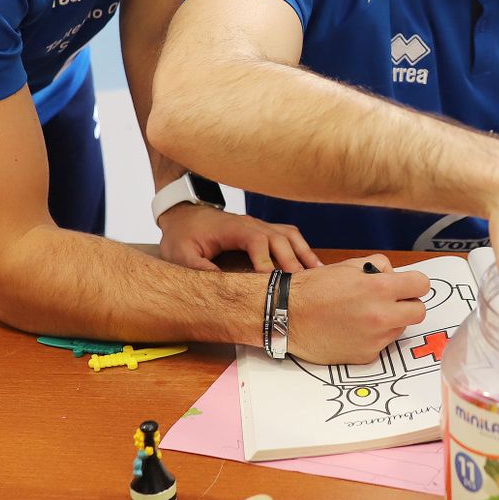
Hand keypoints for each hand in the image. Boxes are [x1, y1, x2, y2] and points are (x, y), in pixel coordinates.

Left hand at [158, 203, 319, 272]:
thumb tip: (221, 285)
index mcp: (233, 229)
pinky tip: (313, 267)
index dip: (266, 259)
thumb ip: (197, 268)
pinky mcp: (265, 230)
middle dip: (292, 261)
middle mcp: (252, 224)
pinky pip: (290, 236)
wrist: (184, 214)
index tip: (272, 280)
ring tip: (319, 275)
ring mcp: (261, 225)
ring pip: (290, 236)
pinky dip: (303, 250)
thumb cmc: (183, 235)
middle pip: (280, 238)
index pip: (256, 240)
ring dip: (304, 254)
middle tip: (302, 284)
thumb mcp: (180, 254)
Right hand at [285, 255, 430, 363]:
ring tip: (365, 314)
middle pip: (419, 312)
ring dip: (391, 321)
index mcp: (380, 289)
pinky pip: (383, 344)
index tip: (407, 286)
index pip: (422, 285)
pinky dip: (374, 337)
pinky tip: (354, 329)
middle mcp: (381, 316)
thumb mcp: (350, 265)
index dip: (414, 283)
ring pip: (400, 328)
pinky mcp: (366, 356)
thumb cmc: (315, 288)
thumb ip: (380, 268)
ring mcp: (375, 339)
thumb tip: (396, 276)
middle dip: (408, 304)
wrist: (287, 315)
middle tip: (390, 301)